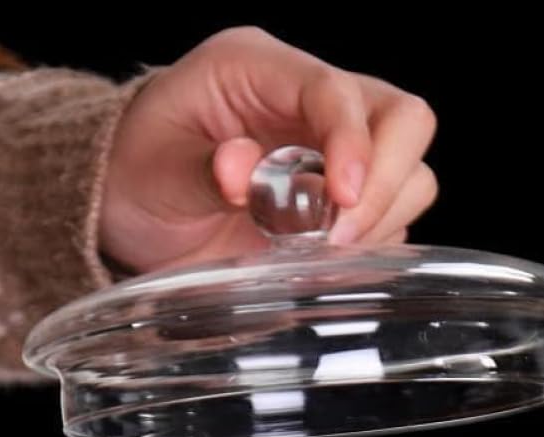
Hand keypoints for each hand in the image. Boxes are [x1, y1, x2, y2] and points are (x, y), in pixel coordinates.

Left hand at [99, 26, 437, 271]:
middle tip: (339, 238)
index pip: (337, 91)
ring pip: (411, 173)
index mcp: (261, 69)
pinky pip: (391, 220)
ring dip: (380, 220)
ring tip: (320, 252)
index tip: (342, 200)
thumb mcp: (154, 170)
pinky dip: (372, 246)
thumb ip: (201, 169)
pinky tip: (324, 261)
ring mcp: (335, 152)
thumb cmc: (139, 173)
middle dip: (386, 182)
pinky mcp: (343, 202)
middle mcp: (311, 102)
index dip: (352, 144)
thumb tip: (244, 173)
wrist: (133, 209)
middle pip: (405, 121)